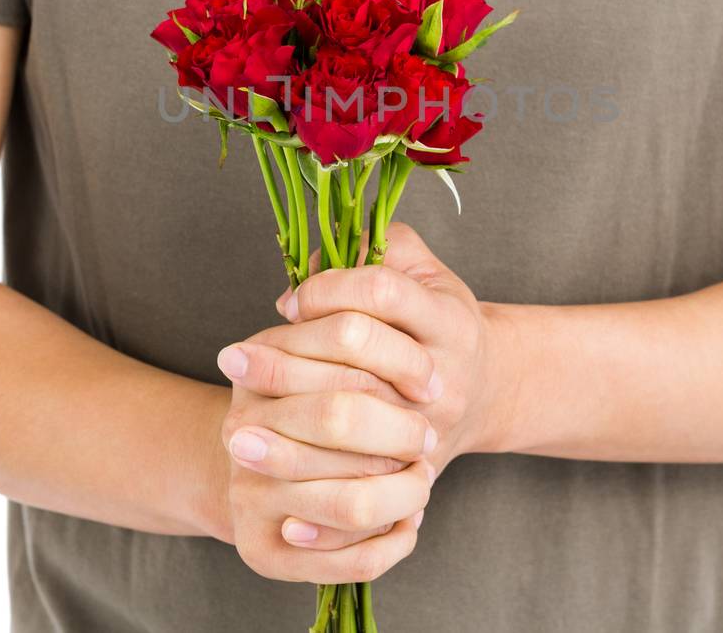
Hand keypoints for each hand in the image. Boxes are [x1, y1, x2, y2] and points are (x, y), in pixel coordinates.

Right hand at [215, 358, 433, 581]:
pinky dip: (397, 541)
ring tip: (420, 478)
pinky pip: (355, 558)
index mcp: (258, 367)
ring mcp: (248, 495)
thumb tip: (431, 386)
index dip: (401, 362)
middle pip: (340, 418)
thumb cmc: (312, 409)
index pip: (343, 340)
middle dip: (402, 432)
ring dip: (407, 491)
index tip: (431, 386)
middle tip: (427, 439)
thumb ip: (366, 348)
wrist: (257, 473)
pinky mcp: (262, 551)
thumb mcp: (325, 363)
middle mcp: (243, 430)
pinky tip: (406, 520)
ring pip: (354, 502)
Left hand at [250, 222, 507, 474]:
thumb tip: (302, 278)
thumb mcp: (423, 274)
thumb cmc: (439, 324)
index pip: (380, 291)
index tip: (291, 302)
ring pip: (349, 413)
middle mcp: (444, 373)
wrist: (486, 394)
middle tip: (240, 355)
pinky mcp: (411, 470)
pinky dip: (304, 470)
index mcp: (448, 320)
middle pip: (358, 346)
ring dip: (282, 409)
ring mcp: (430, 424)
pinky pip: (352, 473)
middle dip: (290, 348)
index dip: (327, 289)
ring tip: (236, 409)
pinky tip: (265, 463)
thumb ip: (374, 249)